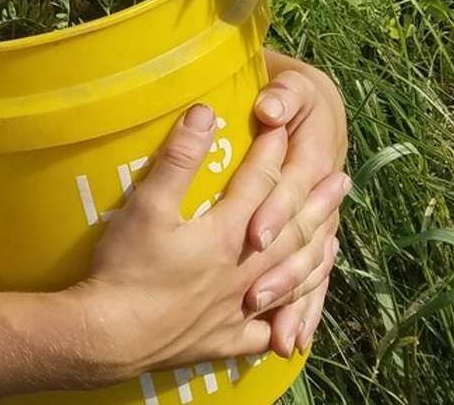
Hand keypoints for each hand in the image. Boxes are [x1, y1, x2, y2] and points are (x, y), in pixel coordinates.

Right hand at [75, 101, 349, 384]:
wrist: (112, 335)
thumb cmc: (127, 266)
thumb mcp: (147, 205)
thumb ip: (179, 159)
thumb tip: (205, 112)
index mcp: (226, 235)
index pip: (258, 185)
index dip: (271, 153)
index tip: (283, 127)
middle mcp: (244, 272)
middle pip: (290, 232)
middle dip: (315, 202)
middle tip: (341, 180)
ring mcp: (238, 311)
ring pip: (291, 280)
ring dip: (316, 256)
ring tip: (334, 240)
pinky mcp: (224, 340)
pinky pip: (268, 330)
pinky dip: (287, 319)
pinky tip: (296, 319)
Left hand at [247, 51, 350, 356]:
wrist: (316, 107)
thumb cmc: (294, 95)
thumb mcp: (292, 87)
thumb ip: (283, 94)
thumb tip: (269, 106)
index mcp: (312, 161)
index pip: (291, 190)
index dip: (273, 211)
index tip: (252, 234)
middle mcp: (317, 199)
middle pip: (301, 239)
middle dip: (280, 271)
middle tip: (254, 299)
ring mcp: (317, 223)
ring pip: (311, 269)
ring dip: (296, 301)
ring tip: (279, 334)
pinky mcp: (311, 239)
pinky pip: (314, 280)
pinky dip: (306, 309)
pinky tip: (294, 339)